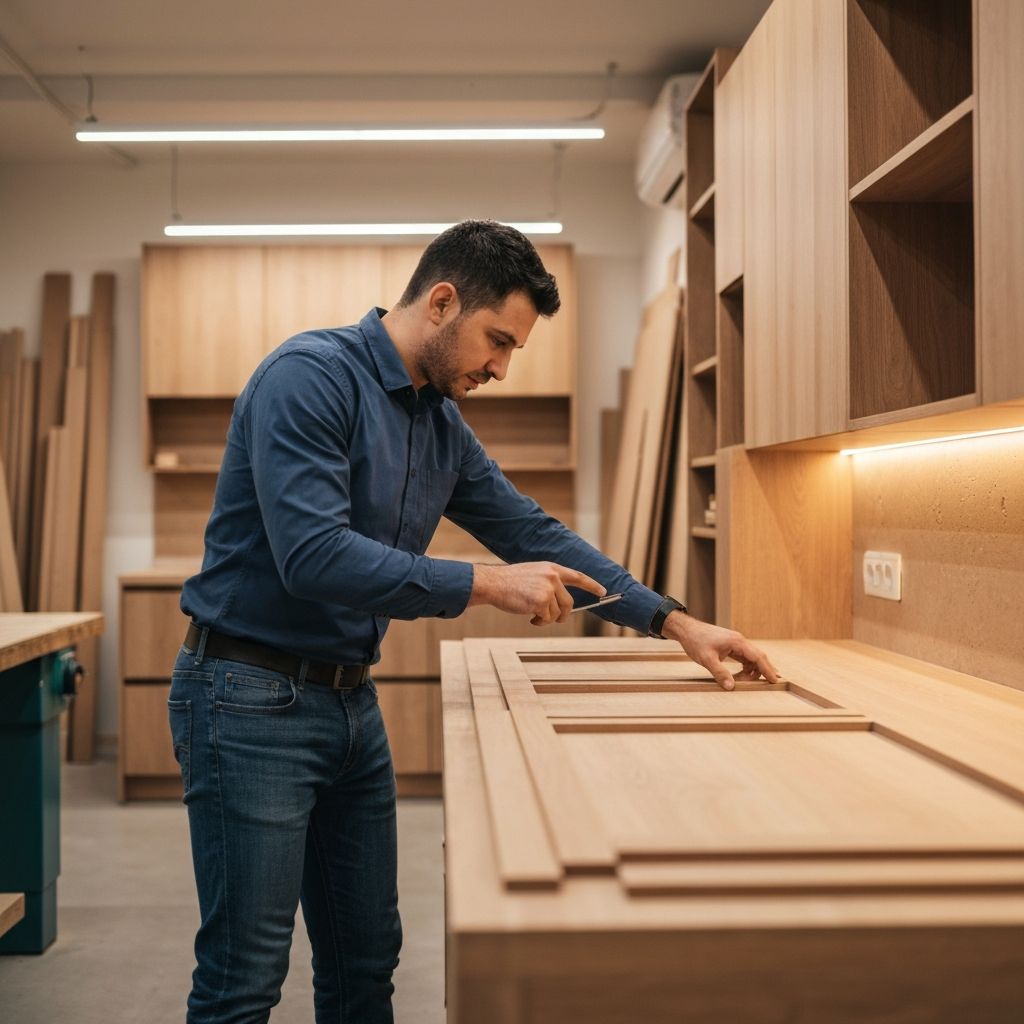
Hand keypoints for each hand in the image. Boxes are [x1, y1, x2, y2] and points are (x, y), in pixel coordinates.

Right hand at [470, 562, 605, 625]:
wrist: (493, 583)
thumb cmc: (510, 582)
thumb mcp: (533, 575)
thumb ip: (549, 583)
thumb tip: (561, 605)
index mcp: (551, 568)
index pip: (578, 576)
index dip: (591, 585)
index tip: (602, 591)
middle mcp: (552, 577)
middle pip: (569, 603)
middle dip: (563, 615)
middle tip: (553, 619)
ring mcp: (548, 589)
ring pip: (557, 613)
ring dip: (546, 619)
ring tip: (533, 616)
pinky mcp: (541, 601)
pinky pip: (547, 619)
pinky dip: (539, 622)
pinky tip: (530, 618)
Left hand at [661, 610, 779, 689]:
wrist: (686, 629)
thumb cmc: (696, 641)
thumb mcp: (707, 659)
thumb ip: (720, 673)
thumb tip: (731, 687)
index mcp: (737, 642)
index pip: (758, 656)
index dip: (767, 669)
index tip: (775, 680)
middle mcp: (739, 641)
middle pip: (758, 656)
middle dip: (764, 670)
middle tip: (771, 683)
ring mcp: (735, 643)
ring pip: (750, 658)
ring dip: (752, 671)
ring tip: (746, 683)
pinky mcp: (729, 646)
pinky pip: (743, 657)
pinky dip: (745, 667)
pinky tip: (742, 676)